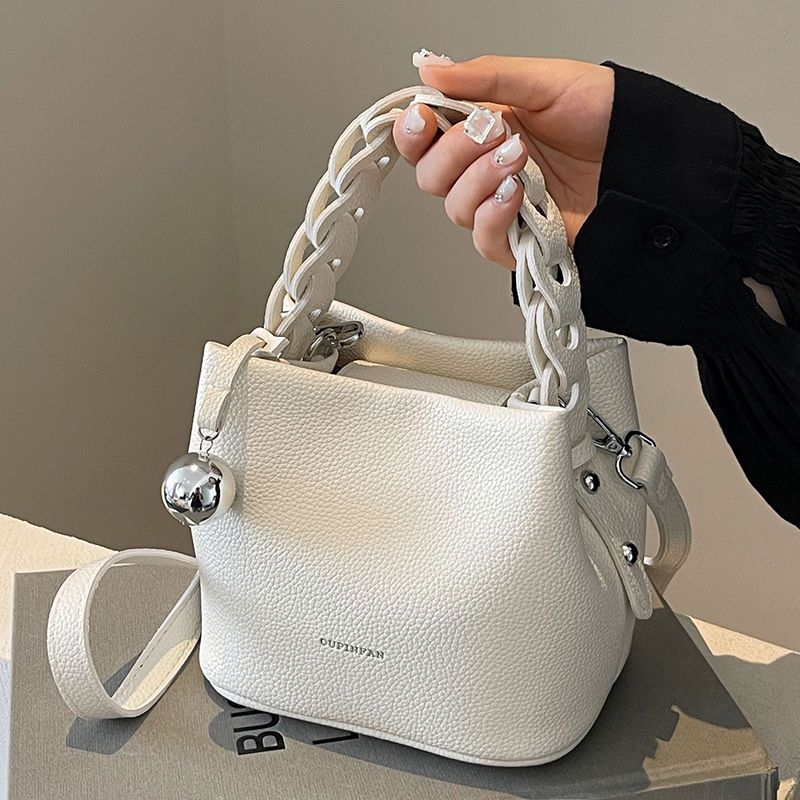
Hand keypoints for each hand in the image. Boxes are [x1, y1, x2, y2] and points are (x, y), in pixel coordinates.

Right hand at [392, 54, 614, 267]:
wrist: (648, 161)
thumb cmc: (607, 119)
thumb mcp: (545, 81)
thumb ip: (484, 76)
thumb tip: (430, 68)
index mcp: (484, 128)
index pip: (426, 137)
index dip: (413, 131)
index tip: (424, 118)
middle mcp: (486, 169)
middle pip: (431, 176)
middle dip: (454, 153)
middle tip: (492, 133)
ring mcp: (502, 206)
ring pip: (455, 208)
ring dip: (479, 181)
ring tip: (519, 159)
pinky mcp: (522, 239)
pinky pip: (484, 241)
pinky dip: (493, 218)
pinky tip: (515, 196)